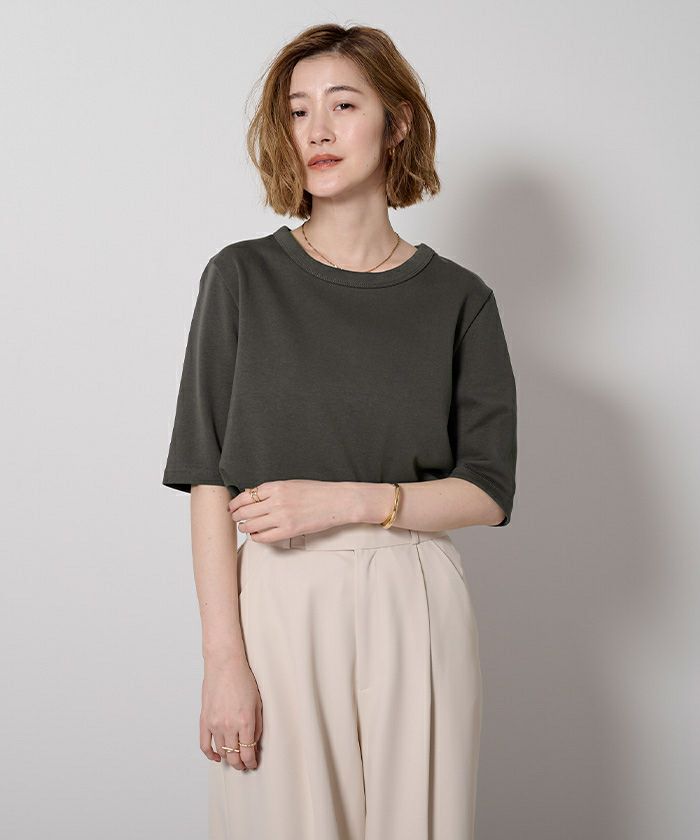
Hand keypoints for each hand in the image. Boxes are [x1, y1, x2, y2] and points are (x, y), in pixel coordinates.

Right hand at [200, 655, 261, 770]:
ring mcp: (214, 724)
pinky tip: (216, 757)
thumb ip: (257, 725)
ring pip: (220, 752)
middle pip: (233, 757)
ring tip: (234, 759)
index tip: (253, 764)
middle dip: (240, 765)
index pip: (247, 753)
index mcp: (244, 721)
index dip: (251, 763)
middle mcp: (228, 725)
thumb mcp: (257, 703)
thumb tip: (254, 743)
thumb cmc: (242, 680)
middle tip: (245, 765)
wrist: (224, 665)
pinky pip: (204, 745)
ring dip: (228, 759)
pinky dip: (210, 755)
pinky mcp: (204, 720)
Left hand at [227, 479, 357, 541]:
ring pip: (251, 525)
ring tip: (245, 527)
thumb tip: (252, 495)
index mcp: (276, 486)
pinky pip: (264, 537)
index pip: (246, 496)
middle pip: (245, 511)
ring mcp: (282, 517)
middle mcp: (276, 501)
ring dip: (244, 527)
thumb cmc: (317, 492)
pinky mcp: (289, 530)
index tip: (232, 507)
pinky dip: (256, 537)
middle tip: (235, 518)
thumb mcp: (292, 484)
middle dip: (236, 516)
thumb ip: (272, 490)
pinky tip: (257, 535)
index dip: (235, 503)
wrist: (337, 501)